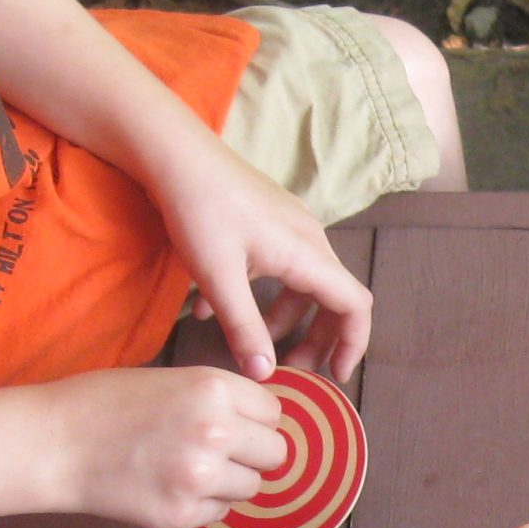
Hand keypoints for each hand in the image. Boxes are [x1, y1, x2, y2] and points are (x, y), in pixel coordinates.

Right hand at [53, 364, 287, 527]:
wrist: (54, 443)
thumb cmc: (105, 404)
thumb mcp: (172, 379)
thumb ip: (221, 400)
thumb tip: (265, 425)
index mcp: (214, 390)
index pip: (274, 413)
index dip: (255, 420)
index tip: (236, 424)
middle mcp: (215, 433)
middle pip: (275, 454)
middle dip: (252, 453)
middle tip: (218, 451)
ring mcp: (200, 478)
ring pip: (251, 487)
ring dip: (229, 481)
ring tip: (187, 466)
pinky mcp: (182, 514)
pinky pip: (220, 512)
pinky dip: (203, 503)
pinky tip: (168, 485)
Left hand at [147, 128, 375, 380]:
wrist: (173, 151)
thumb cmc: (198, 208)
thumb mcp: (218, 276)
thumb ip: (243, 327)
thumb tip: (264, 374)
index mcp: (307, 254)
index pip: (354, 306)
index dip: (352, 344)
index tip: (335, 377)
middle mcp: (308, 238)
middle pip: (333, 298)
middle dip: (317, 338)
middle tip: (293, 368)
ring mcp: (289, 226)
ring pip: (304, 284)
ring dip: (285, 318)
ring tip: (253, 344)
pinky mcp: (268, 218)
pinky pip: (280, 265)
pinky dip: (260, 294)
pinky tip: (213, 309)